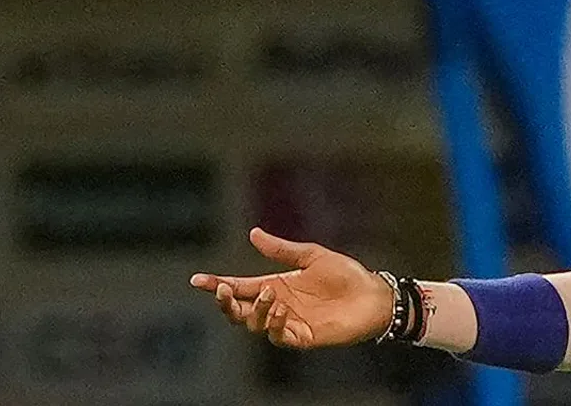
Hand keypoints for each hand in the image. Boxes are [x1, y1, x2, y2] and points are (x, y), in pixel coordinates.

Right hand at [190, 228, 393, 348]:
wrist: (373, 294)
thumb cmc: (346, 275)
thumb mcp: (312, 256)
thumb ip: (281, 250)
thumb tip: (253, 234)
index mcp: (276, 285)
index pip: (240, 286)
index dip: (218, 284)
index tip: (197, 280)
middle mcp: (278, 305)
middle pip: (240, 311)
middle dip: (227, 303)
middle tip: (224, 290)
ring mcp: (289, 322)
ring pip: (255, 325)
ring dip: (255, 311)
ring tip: (268, 294)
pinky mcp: (304, 336)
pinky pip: (279, 336)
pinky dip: (274, 324)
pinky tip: (280, 309)